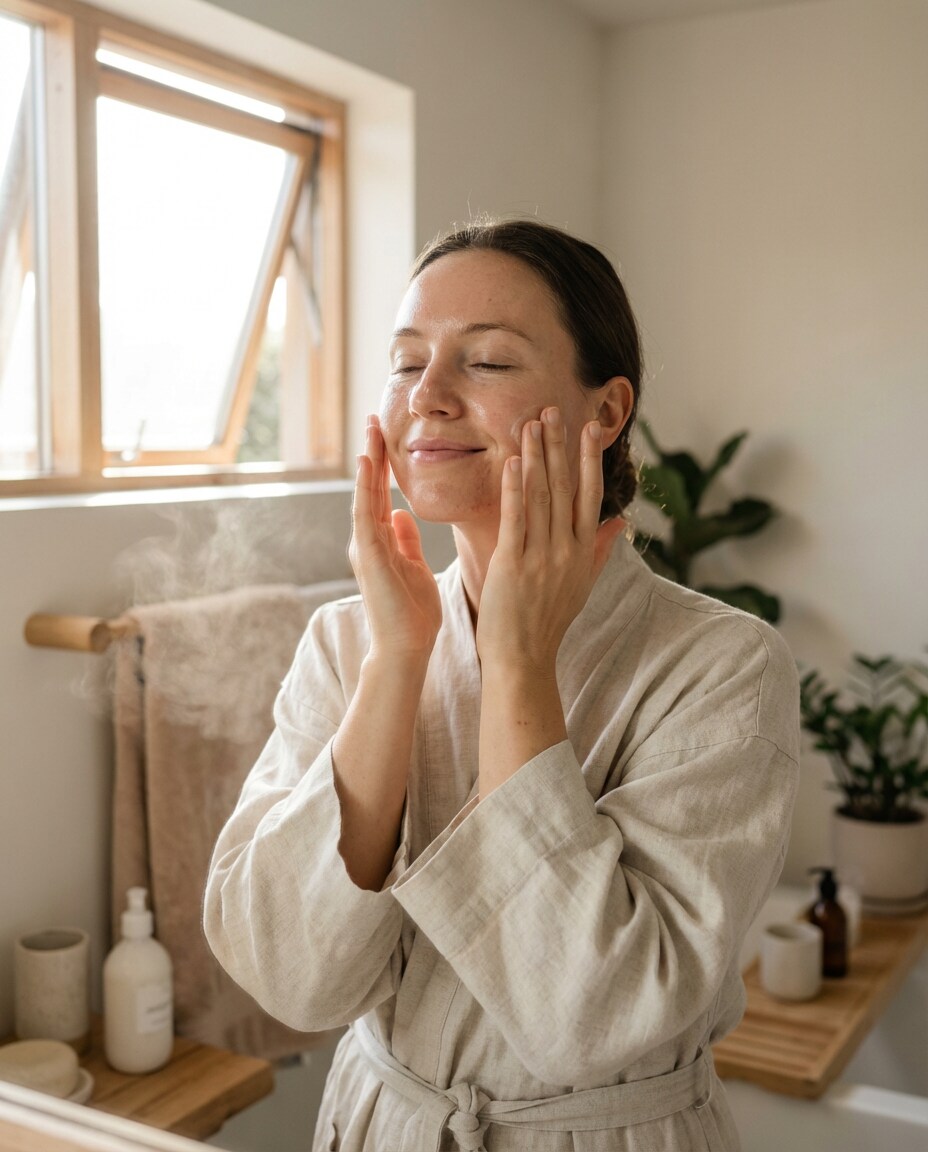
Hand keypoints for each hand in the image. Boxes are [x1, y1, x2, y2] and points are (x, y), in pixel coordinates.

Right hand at [350, 416, 441, 660]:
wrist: (406, 649)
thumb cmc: (413, 614)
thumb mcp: (413, 567)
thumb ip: (405, 540)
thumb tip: (402, 512)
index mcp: (382, 541)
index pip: (382, 493)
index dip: (384, 464)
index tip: (387, 433)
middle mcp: (369, 540)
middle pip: (370, 487)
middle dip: (373, 452)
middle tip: (374, 417)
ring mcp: (365, 547)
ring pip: (364, 493)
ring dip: (367, 461)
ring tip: (370, 429)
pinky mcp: (369, 556)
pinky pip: (365, 514)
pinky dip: (364, 487)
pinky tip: (366, 464)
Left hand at [475, 406, 624, 678]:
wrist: (524, 659)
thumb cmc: (548, 622)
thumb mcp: (582, 584)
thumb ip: (600, 549)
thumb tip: (623, 521)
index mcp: (582, 551)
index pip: (589, 495)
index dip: (589, 459)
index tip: (589, 427)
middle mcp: (566, 550)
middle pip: (565, 487)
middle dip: (559, 446)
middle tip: (553, 409)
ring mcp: (541, 557)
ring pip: (541, 496)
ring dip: (536, 457)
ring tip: (531, 423)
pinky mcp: (513, 564)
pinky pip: (515, 519)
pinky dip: (514, 488)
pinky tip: (511, 462)